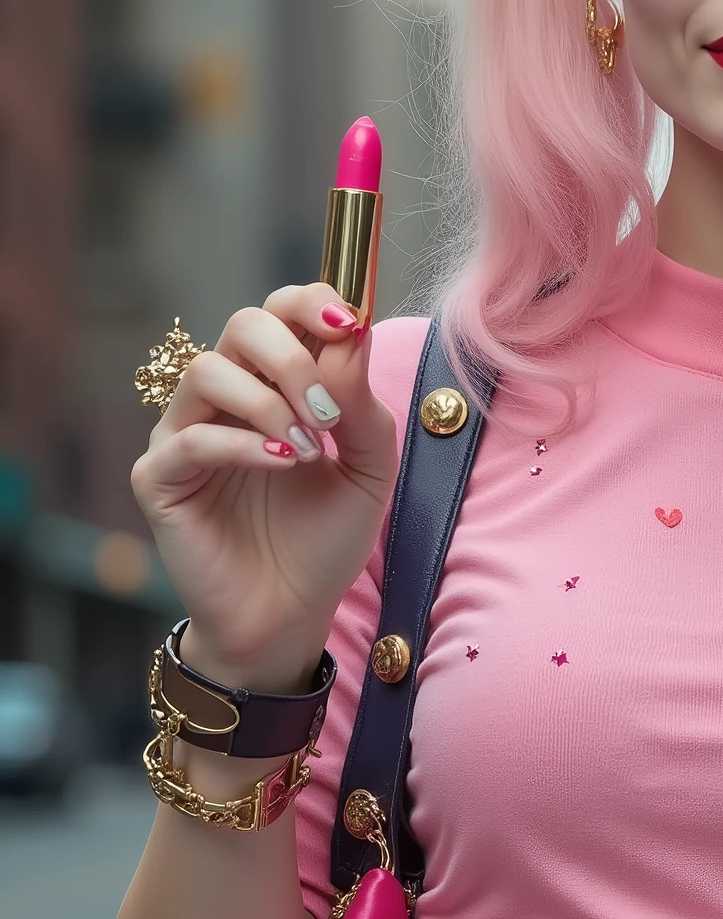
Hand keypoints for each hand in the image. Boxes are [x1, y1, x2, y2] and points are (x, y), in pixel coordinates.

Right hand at [130, 285, 399, 691]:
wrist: (291, 615)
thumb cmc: (325, 540)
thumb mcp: (368, 470)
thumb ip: (363, 406)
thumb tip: (352, 334)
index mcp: (273, 383)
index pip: (280, 312)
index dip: (311, 303)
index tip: (350, 322)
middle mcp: (224, 398)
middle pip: (241, 325)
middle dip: (292, 355)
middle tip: (328, 411)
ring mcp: (185, 434)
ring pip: (207, 372)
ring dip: (269, 402)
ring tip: (311, 449)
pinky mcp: (159, 479)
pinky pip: (190, 439)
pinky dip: (243, 445)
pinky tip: (286, 464)